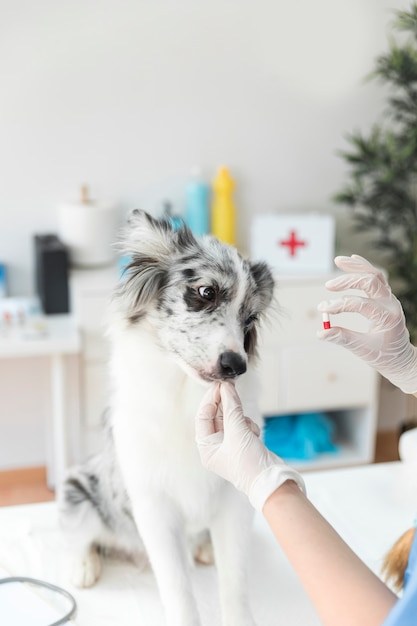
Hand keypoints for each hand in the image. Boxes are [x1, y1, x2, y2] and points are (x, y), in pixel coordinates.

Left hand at [195, 382, 304, 510]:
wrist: (272, 480)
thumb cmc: (249, 464)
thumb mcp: (237, 432)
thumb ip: (231, 407)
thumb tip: (226, 387)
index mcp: (207, 448)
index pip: (203, 417)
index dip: (210, 400)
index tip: (220, 386)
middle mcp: (216, 447)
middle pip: (217, 416)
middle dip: (225, 403)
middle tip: (230, 386)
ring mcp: (231, 445)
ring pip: (232, 419)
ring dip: (240, 416)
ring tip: (245, 420)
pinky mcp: (245, 444)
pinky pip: (243, 425)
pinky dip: (249, 425)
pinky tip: (254, 434)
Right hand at [317, 254, 416, 393]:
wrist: (400, 358)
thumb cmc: (382, 356)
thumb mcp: (362, 349)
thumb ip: (342, 338)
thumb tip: (320, 332)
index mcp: (388, 318)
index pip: (361, 305)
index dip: (339, 305)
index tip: (323, 309)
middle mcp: (391, 304)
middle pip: (370, 283)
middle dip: (348, 282)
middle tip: (328, 287)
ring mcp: (390, 299)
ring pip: (375, 275)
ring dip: (357, 266)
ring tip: (338, 260)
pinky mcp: (386, 297)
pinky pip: (377, 278)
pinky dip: (364, 267)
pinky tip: (352, 259)